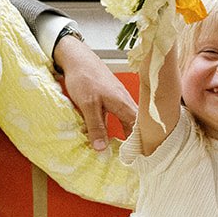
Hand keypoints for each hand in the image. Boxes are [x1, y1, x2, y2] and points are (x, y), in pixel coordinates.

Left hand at [55, 34, 137, 149]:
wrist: (76, 58)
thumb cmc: (84, 77)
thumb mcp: (87, 105)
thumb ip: (96, 126)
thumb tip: (102, 148)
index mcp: (123, 104)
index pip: (138, 128)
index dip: (140, 143)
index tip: (138, 158)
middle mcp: (124, 101)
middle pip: (135, 125)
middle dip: (133, 141)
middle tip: (130, 158)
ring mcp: (117, 99)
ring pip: (125, 120)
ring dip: (124, 133)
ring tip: (121, 150)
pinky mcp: (109, 97)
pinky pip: (117, 115)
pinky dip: (114, 125)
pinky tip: (106, 133)